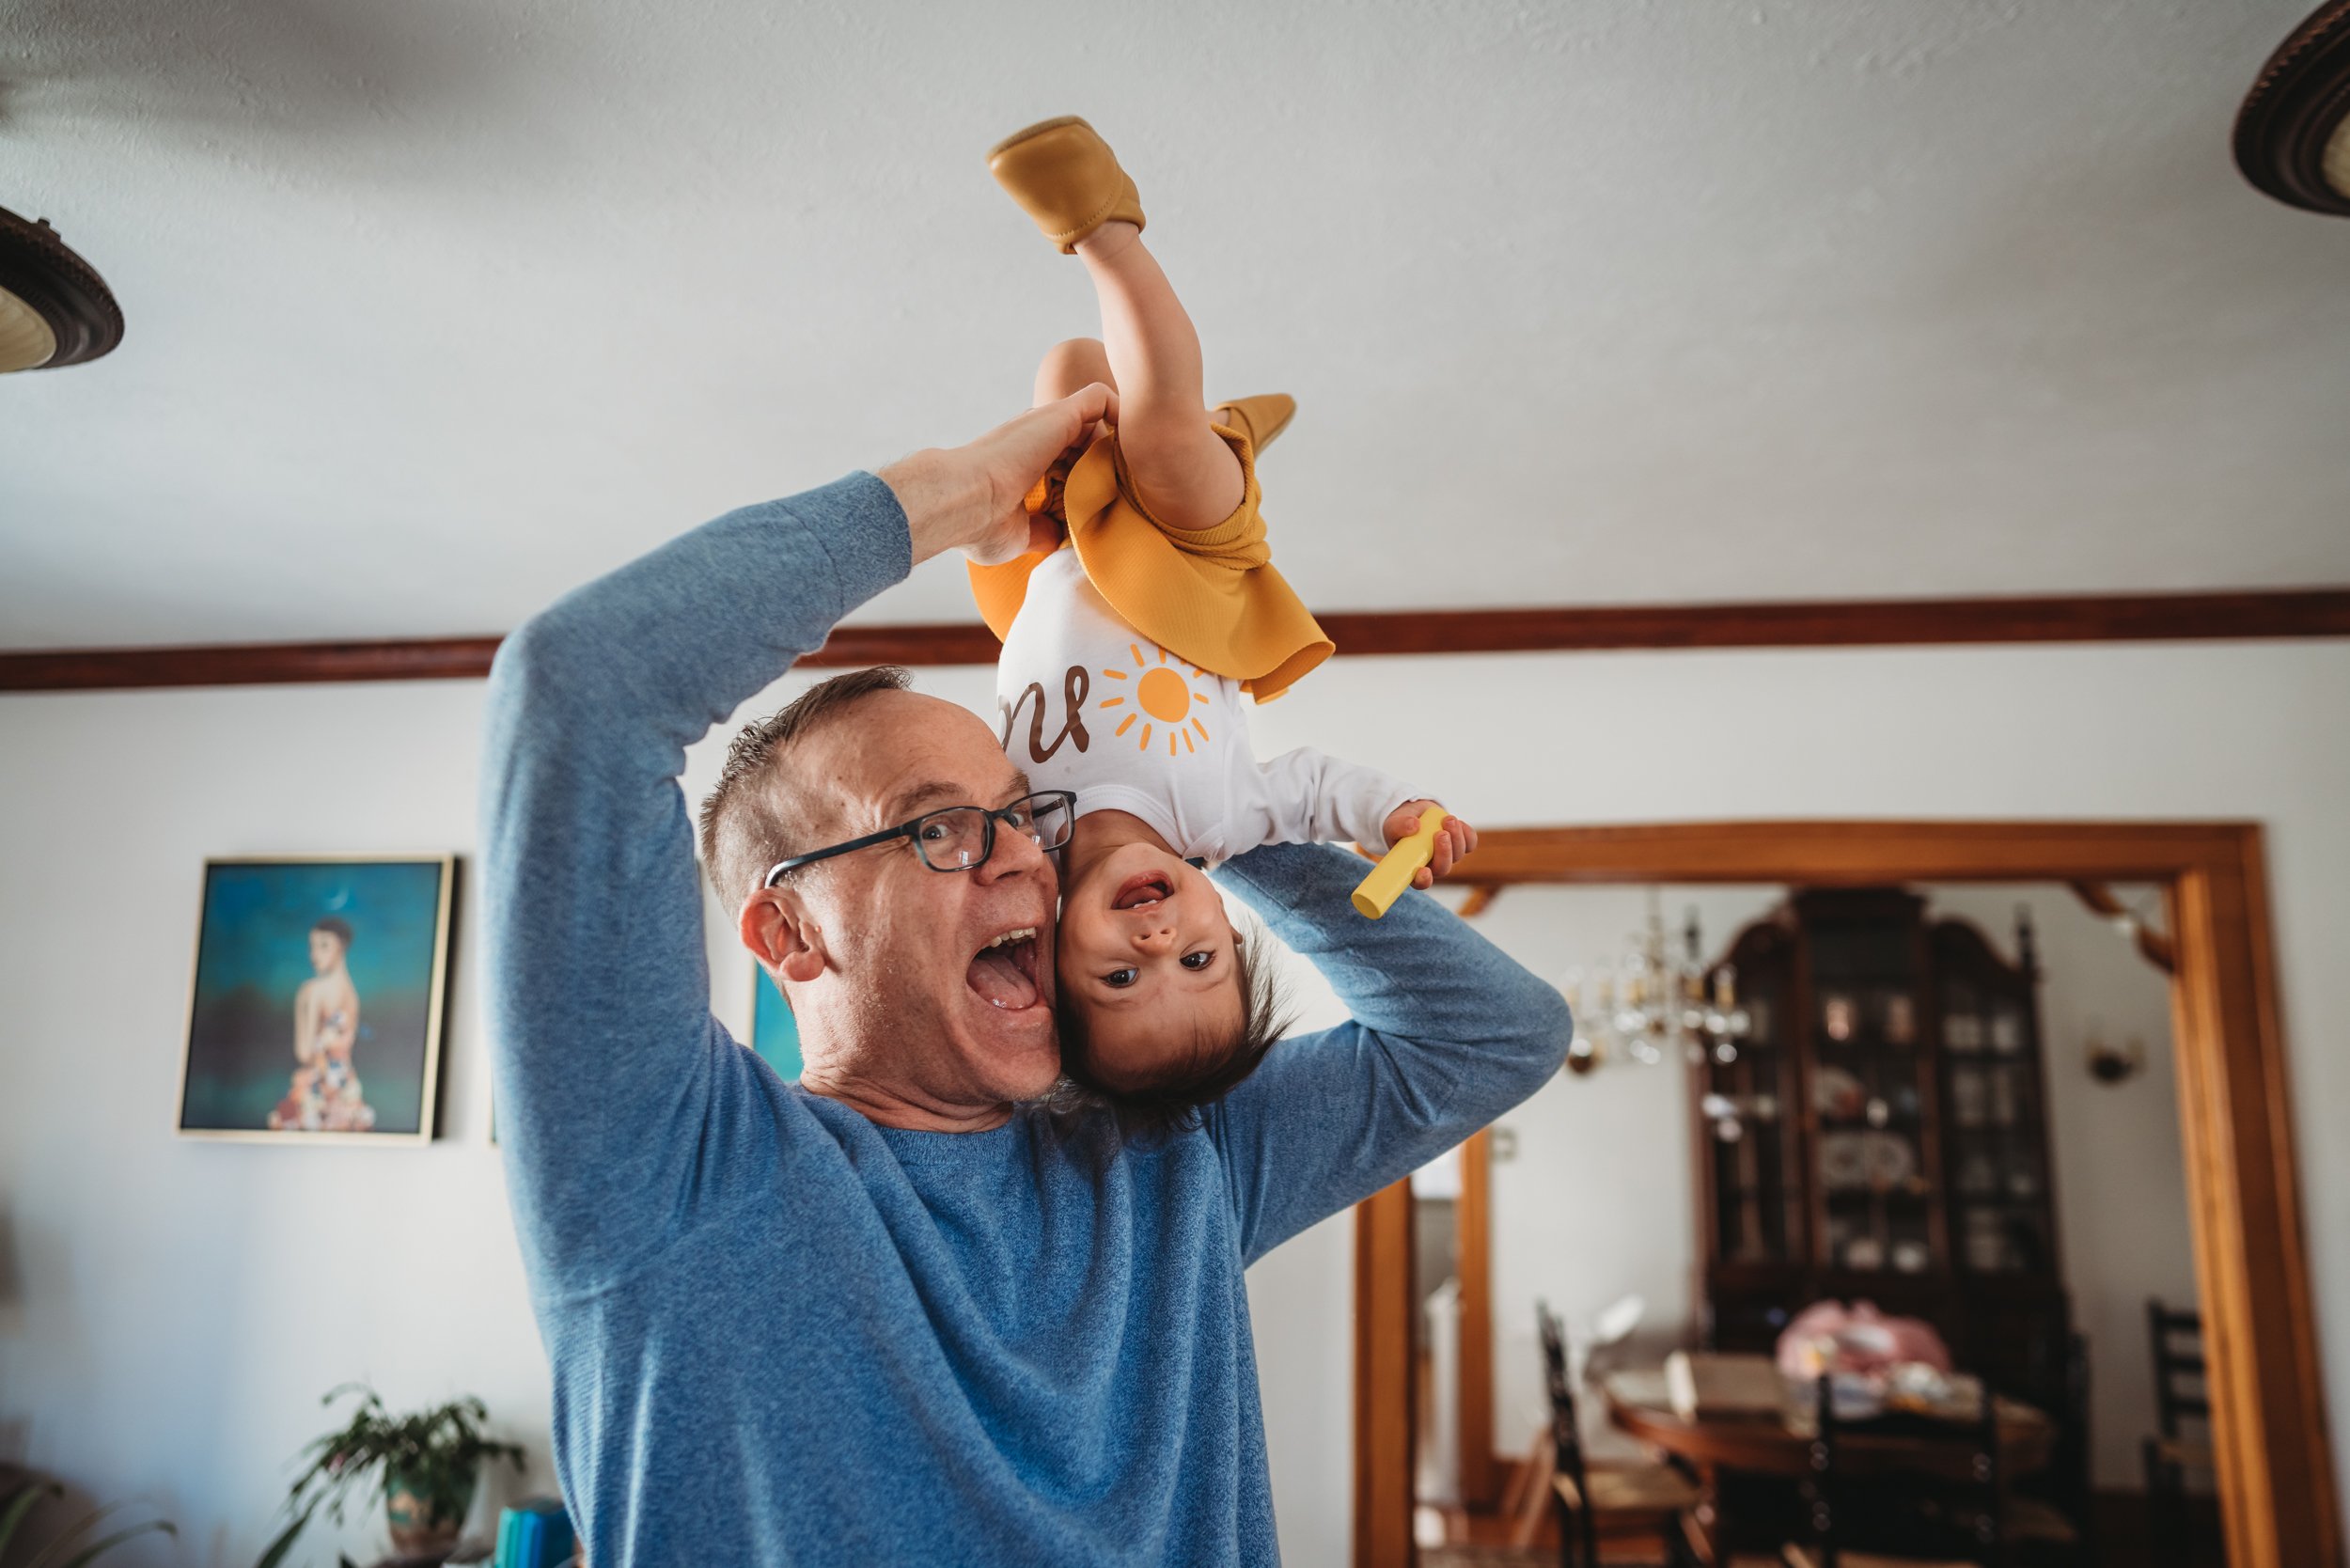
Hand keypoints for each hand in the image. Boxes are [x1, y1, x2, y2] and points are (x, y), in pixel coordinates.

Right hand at [884, 384, 1116, 566]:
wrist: (959, 502)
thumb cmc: (978, 524)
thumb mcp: (1017, 535)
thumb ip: (1041, 530)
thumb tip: (1057, 537)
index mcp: (1025, 463)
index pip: (1067, 463)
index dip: (1087, 481)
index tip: (1101, 507)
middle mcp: (1035, 439)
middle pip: (1086, 440)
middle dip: (1107, 465)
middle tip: (1124, 495)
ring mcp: (1047, 424)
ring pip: (1096, 418)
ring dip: (1117, 444)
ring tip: (1134, 475)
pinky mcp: (1059, 414)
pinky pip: (1100, 397)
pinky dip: (1119, 413)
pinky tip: (1129, 447)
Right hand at [1383, 801, 1476, 888]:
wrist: (1416, 814)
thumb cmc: (1401, 826)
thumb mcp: (1393, 825)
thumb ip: (1399, 827)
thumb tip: (1414, 826)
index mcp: (1414, 868)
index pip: (1420, 882)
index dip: (1423, 880)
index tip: (1423, 871)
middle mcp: (1433, 866)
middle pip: (1443, 868)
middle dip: (1444, 853)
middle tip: (1441, 834)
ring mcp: (1449, 856)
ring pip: (1458, 854)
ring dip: (1456, 837)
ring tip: (1448, 820)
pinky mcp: (1461, 844)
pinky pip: (1469, 843)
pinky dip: (1466, 833)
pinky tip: (1457, 822)